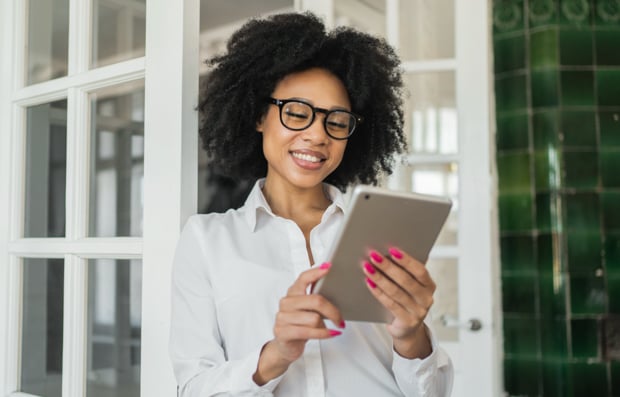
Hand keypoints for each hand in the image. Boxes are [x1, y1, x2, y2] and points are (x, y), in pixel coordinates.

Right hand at [254, 263, 343, 384]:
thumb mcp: (309, 309)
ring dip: (326, 325)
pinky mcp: (282, 332)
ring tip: (329, 328)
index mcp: (293, 292)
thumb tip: (335, 286)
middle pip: (315, 300)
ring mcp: (282, 317)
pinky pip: (308, 332)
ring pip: (314, 318)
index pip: (304, 278)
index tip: (329, 267)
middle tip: (340, 319)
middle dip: (333, 311)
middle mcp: (286, 302)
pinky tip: (330, 334)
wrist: (286, 346)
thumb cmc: (301, 325)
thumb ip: (317, 298)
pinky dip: (323, 334)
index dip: (316, 272)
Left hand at [362, 247, 434, 357]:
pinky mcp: (407, 322)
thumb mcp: (409, 286)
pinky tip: (369, 283)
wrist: (407, 329)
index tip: (391, 249)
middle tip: (373, 255)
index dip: (406, 260)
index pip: (420, 270)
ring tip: (367, 267)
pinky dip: (378, 292)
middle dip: (388, 266)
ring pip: (396, 292)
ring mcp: (418, 312)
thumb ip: (404, 272)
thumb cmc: (406, 300)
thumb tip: (386, 252)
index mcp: (429, 285)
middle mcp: (426, 299)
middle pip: (406, 280)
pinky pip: (390, 304)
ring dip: (380, 278)